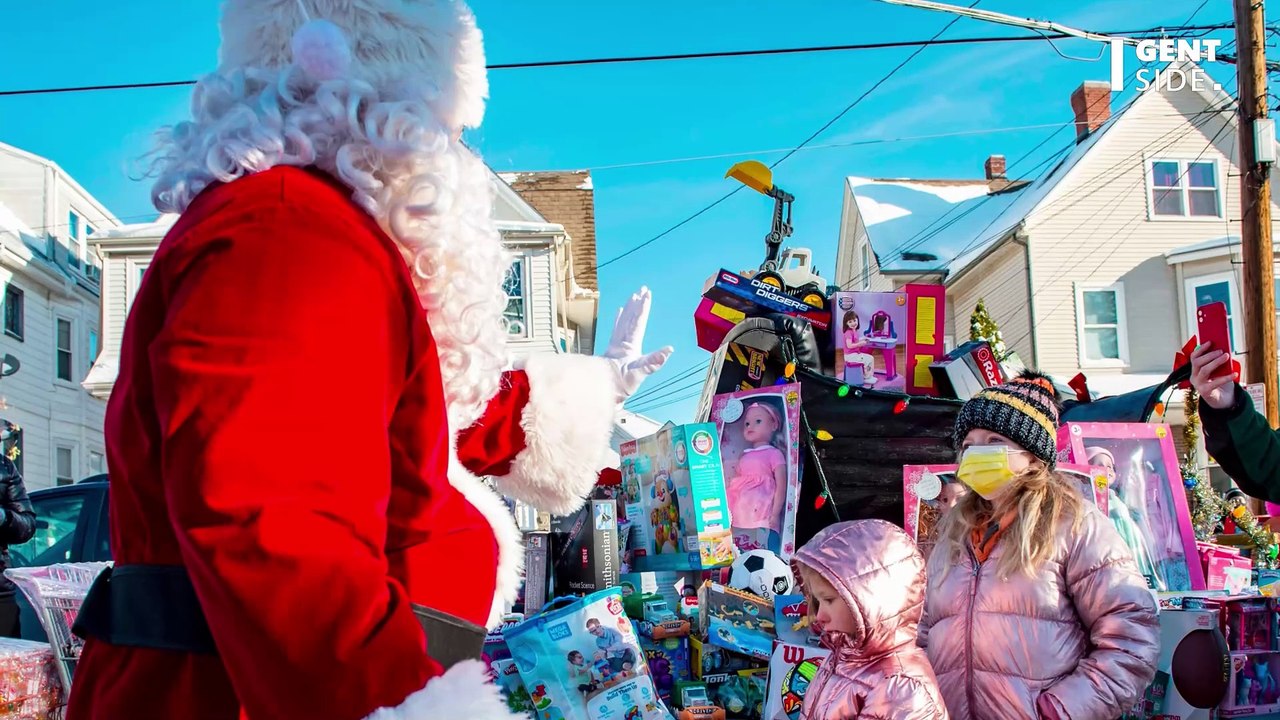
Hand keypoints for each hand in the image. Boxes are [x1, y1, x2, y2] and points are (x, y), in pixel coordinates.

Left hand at [603, 287, 672, 402]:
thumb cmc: (621, 384)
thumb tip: (669, 350)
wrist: (601, 391)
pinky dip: (619, 320)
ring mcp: (615, 345)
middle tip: (642, 289)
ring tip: (632, 297)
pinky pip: (616, 329)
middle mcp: (621, 341)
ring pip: (623, 321)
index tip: (647, 294)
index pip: (638, 321)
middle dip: (637, 303)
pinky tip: (619, 313)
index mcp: (629, 345)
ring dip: (628, 308)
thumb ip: (653, 362)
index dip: (643, 307)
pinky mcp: (612, 350)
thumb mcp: (639, 374)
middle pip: (630, 317)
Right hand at [1190, 341, 1236, 409]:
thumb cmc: (1221, 384)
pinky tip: (1234, 374)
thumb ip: (1218, 363)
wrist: (1223, 400)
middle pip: (1197, 363)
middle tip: (1222, 351)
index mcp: (1195, 370)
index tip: (1210, 342)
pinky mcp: (1205, 392)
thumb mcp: (1219, 371)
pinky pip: (1215, 382)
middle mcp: (1194, 377)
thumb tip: (1223, 352)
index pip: (1193, 357)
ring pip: (1204, 370)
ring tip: (1226, 357)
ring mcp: (1198, 385)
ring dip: (1216, 362)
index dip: (1201, 349)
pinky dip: (1226, 377)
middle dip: (1210, 355)